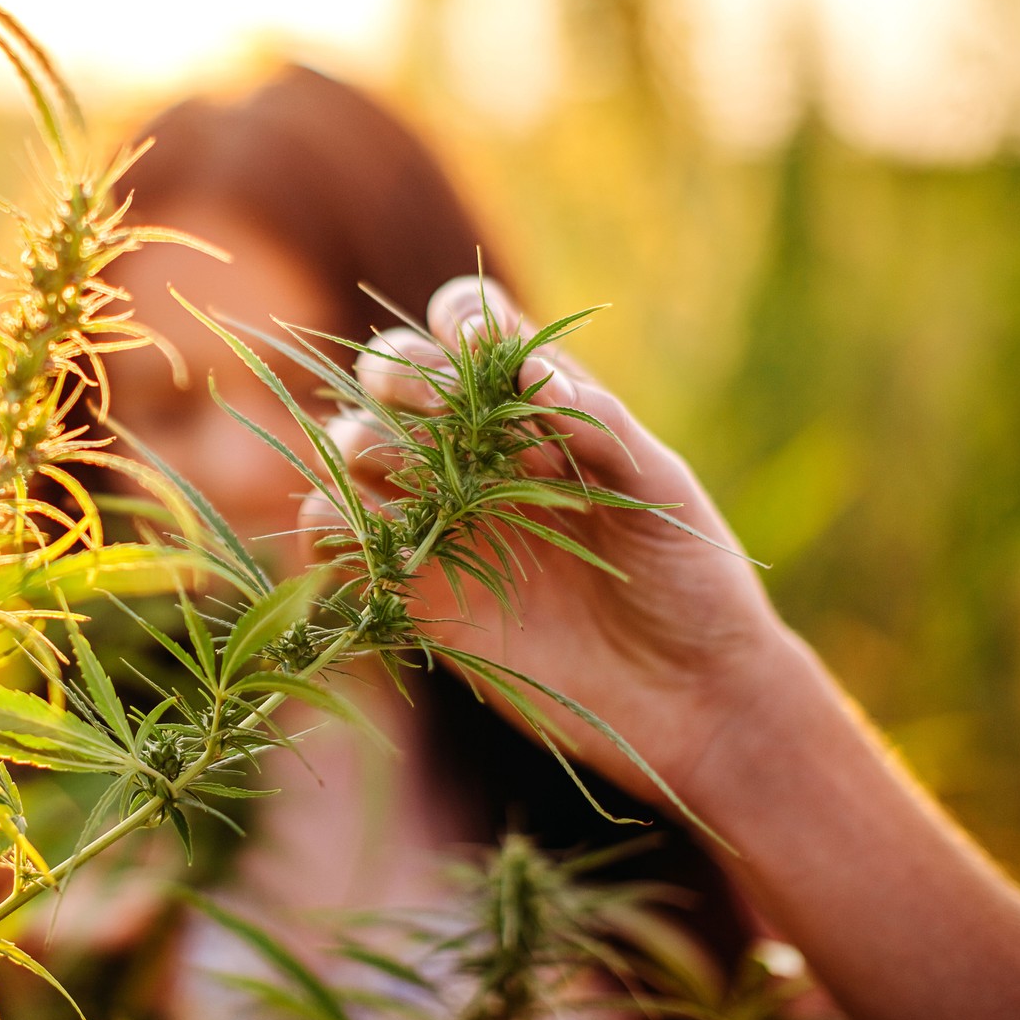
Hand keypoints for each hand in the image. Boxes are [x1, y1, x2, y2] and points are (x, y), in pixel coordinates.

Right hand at [312, 276, 809, 805]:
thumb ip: (597, 424)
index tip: (474, 348)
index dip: (458, 321)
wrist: (686, 699)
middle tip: (430, 411)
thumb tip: (526, 372)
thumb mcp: (662, 492)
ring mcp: (440, 518)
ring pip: (354, 448)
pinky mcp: (412, 589)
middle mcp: (479, 454)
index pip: (471, 329)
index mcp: (541, 410)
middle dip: (395, 373)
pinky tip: (369, 536)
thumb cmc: (692, 583)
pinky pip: (336, 538)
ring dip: (358, 444)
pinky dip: (327, 525)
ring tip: (400, 477)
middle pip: (394, 374)